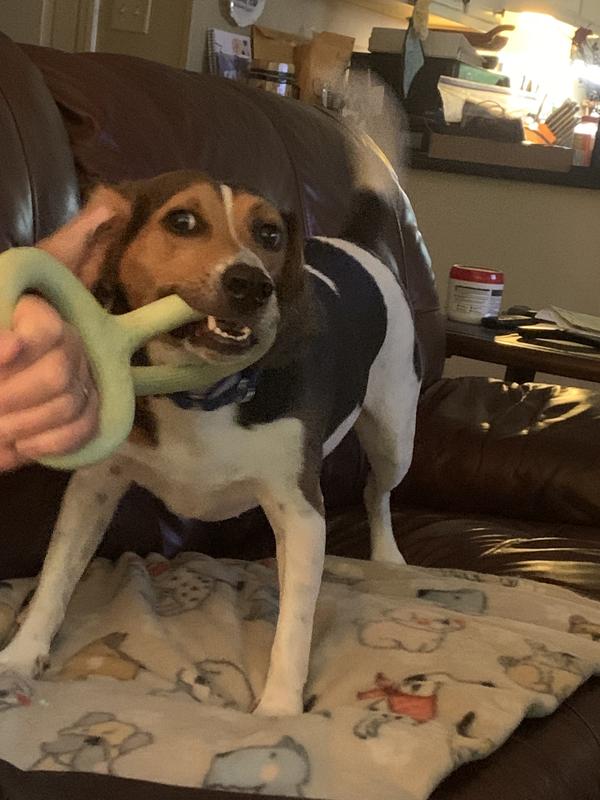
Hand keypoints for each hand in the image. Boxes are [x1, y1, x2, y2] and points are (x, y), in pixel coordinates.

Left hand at [0, 296, 97, 471]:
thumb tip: (11, 347)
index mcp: (37, 316)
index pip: (46, 328)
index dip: (25, 347)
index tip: (0, 361)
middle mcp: (69, 343)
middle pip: (57, 375)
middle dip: (15, 398)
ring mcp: (82, 376)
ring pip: (69, 405)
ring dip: (26, 424)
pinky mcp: (88, 407)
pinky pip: (84, 428)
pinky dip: (51, 443)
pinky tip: (22, 445)